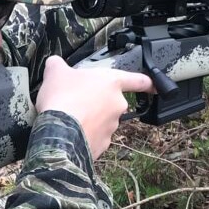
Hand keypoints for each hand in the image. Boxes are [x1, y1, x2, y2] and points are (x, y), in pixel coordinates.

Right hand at [37, 56, 155, 158]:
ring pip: (103, 120)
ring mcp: (112, 126)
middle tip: (78, 101)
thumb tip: (55, 64)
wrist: (59, 133)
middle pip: (112, 101)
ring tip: (70, 117)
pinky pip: (95, 137)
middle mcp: (117, 104)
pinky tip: (70, 132)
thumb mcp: (55, 72)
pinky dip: (85, 134)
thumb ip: (58, 65)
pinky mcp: (103, 144)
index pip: (138, 80)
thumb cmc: (62, 99)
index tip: (154, 85)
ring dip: (91, 119)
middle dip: (98, 102)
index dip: (148, 82)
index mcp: (111, 82)